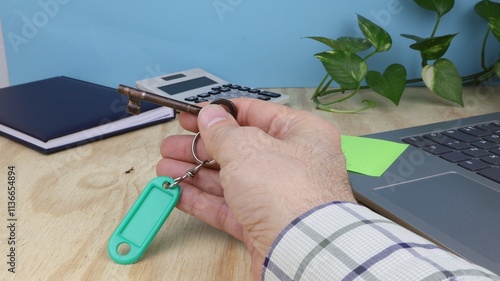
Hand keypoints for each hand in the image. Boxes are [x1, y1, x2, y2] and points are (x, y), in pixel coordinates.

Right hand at [156, 99, 354, 279]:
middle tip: (170, 146)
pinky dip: (202, 199)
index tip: (191, 115)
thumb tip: (210, 115)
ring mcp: (276, 196)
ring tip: (164, 168)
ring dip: (195, 173)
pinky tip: (177, 192)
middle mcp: (291, 163)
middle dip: (200, 147)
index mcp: (300, 134)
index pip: (255, 114)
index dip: (219, 113)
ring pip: (229, 179)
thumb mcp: (247, 149)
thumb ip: (223, 131)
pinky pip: (227, 207)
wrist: (301, 251)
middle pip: (237, 148)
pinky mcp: (262, 224)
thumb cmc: (287, 192)